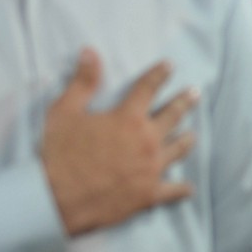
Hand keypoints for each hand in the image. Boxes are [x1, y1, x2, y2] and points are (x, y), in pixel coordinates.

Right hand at [41, 49, 197, 235]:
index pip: (148, 88)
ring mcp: (150, 169)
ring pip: (178, 150)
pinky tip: (188, 188)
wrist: (56, 199)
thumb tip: (90, 51)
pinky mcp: (148, 194)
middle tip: (195, 93)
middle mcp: (146, 140)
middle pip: (172, 115)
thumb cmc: (59, 153)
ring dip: (186, 140)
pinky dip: (181, 188)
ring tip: (193, 135)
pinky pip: (172, 190)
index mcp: (127, 118)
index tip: (170, 66)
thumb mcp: (65, 111)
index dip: (159, 74)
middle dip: (184, 102)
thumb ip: (83, 81)